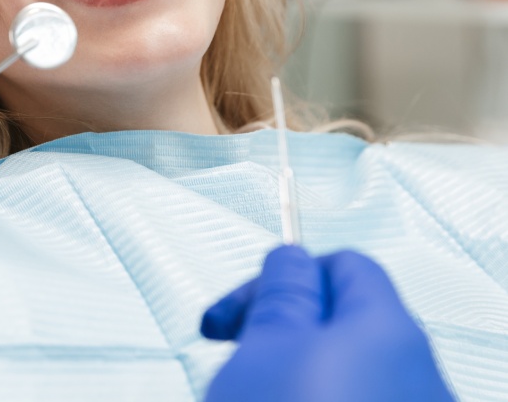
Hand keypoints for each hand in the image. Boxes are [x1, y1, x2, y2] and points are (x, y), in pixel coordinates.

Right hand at [201, 246, 454, 401]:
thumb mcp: (267, 349)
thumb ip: (280, 292)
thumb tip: (289, 260)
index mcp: (388, 330)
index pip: (342, 266)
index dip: (280, 277)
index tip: (234, 313)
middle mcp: (415, 377)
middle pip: (339, 328)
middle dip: (275, 339)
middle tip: (233, 363)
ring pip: (335, 380)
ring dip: (283, 383)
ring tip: (244, 400)